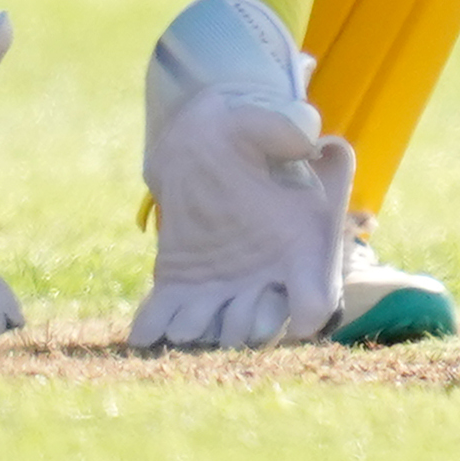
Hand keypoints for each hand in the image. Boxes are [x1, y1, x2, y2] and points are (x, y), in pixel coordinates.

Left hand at [130, 0, 353, 352]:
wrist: (194, 147)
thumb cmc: (236, 136)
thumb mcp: (255, 127)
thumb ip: (281, 131)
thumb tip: (308, 138)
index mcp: (295, 249)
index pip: (314, 303)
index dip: (308, 314)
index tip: (300, 316)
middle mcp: (260, 280)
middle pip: (257, 330)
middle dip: (242, 327)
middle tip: (228, 305)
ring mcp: (217, 291)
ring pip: (210, 333)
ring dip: (196, 331)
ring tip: (186, 316)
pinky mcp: (177, 289)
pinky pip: (161, 324)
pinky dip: (151, 332)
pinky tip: (146, 328)